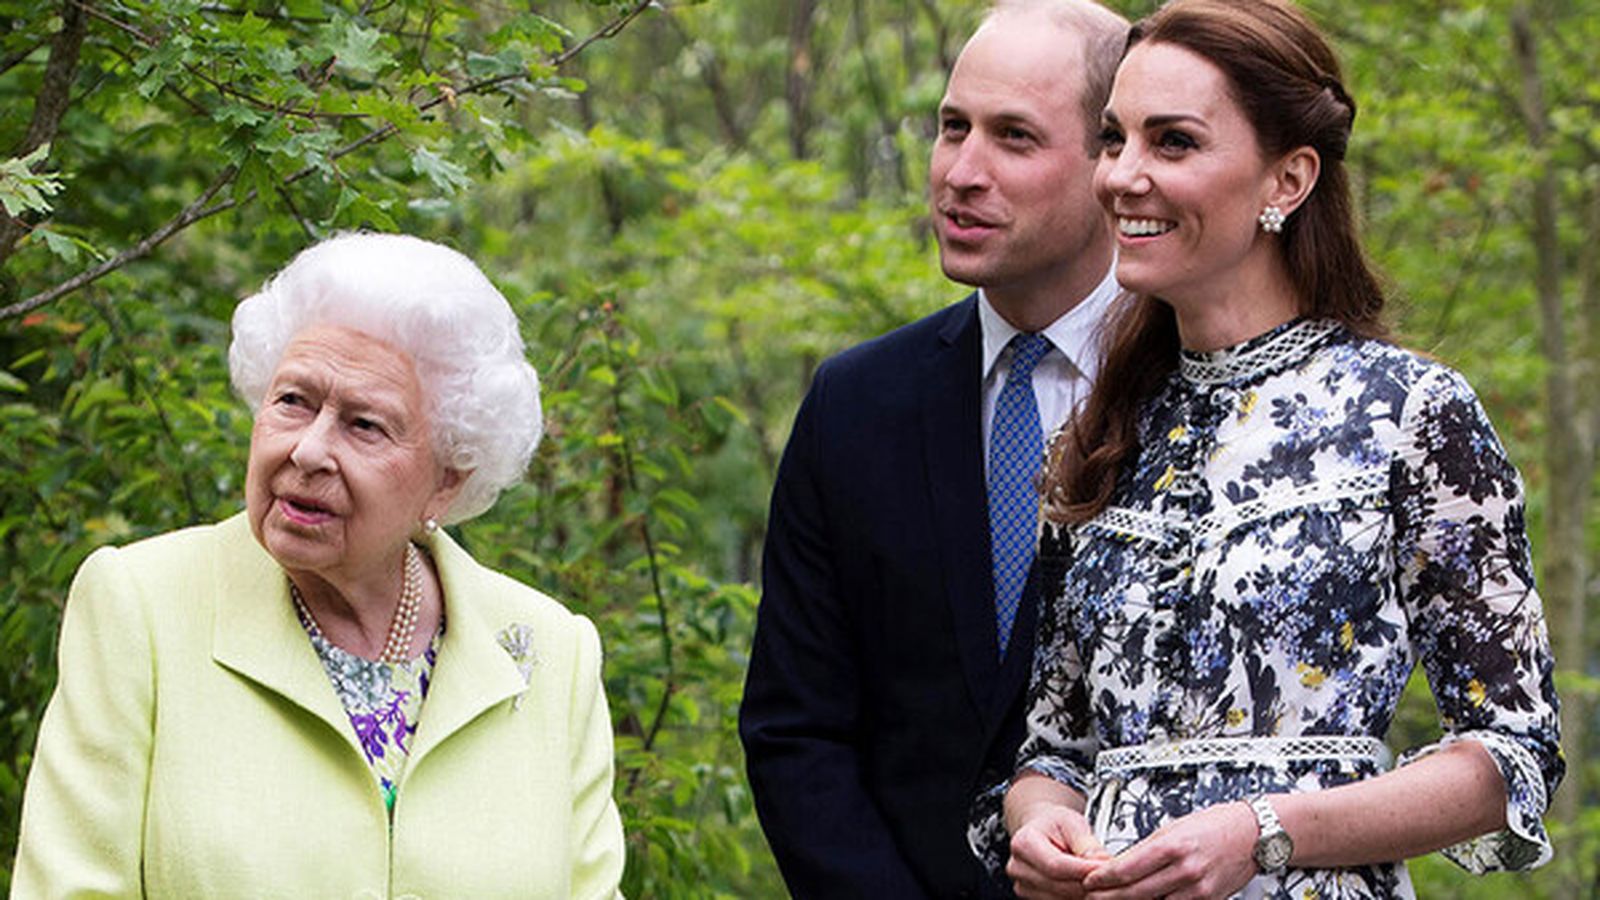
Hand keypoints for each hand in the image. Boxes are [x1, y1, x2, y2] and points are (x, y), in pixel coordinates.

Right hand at [1006, 804, 1111, 899]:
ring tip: (1098, 879)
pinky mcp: (1033, 899)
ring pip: (1062, 899)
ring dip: (1085, 892)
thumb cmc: (1054, 825)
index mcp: (1024, 843)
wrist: (1042, 831)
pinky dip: (1078, 897)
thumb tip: (1103, 862)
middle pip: (1060, 885)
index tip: (1105, 868)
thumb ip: (1086, 843)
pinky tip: (1087, 886)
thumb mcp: (1072, 823)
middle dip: (1089, 882)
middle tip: (1109, 875)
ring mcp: (1024, 886)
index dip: (1083, 869)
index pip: (1056, 864)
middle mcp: (1019, 868)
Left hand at [1080, 801, 1258, 899]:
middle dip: (1109, 897)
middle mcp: (1184, 869)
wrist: (1254, 834)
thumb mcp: (1174, 826)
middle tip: (1091, 897)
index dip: (1103, 878)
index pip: (1126, 867)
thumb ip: (1148, 847)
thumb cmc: (1215, 825)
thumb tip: (1122, 862)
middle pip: (1135, 891)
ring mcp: (1197, 889)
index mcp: (1172, 845)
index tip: (1089, 880)